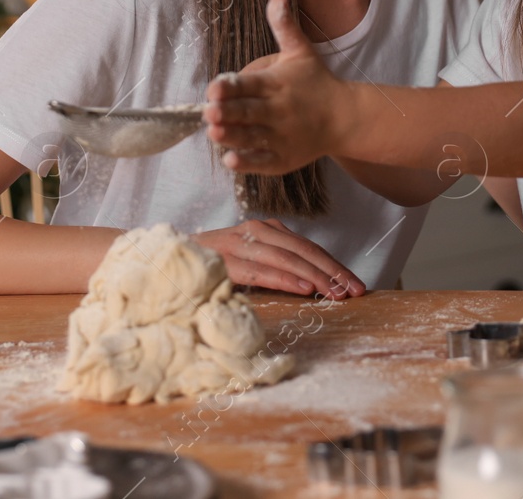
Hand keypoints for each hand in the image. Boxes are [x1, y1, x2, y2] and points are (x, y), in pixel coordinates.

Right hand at [191, 219, 365, 297]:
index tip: (356, 285)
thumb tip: (315, 287)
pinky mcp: (225, 259)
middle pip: (304, 250)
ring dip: (315, 277)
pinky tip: (304, 289)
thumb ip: (277, 267)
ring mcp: (240, 242)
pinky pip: (261, 270)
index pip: (309, 247)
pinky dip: (285, 279)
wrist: (166, 258)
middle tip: (356, 291)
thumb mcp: (251, 261)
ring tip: (336, 293)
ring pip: (287, 258)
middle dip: (333, 272)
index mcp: (266, 229)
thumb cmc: (214, 265)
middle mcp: (257, 230)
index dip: (335, 266)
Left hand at [205, 0, 349, 174]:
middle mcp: (279, 111)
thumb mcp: (301, 51)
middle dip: (228, 112)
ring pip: (252, 137)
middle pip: (249, 112)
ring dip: (232, 136)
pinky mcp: (283, 158)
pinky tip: (231, 160)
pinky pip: (263, 161)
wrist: (345, 118)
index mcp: (278, 84)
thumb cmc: (317, 82)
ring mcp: (282, 137)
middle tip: (208, 112)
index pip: (251, 85)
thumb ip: (284, 26)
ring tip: (213, 133)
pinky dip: (248, 162)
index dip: (232, 87)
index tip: (215, 87)